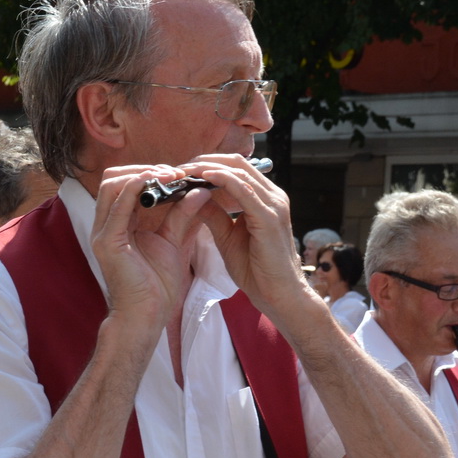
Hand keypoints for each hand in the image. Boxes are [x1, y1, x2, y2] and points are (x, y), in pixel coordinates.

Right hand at [90, 165, 215, 335]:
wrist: (148, 316)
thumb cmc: (157, 286)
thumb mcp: (173, 242)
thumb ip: (182, 215)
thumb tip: (199, 191)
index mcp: (118, 224)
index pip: (123, 184)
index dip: (148, 172)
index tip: (177, 174)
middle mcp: (106, 224)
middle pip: (113, 178)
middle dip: (145, 168)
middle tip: (175, 172)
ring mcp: (103, 232)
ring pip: (112, 183)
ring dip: (143, 173)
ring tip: (170, 176)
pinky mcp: (109, 242)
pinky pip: (119, 203)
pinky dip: (138, 187)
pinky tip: (161, 183)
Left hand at [177, 155, 314, 317]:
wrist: (279, 296)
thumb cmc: (257, 270)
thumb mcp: (227, 237)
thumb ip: (214, 215)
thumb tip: (194, 196)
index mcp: (265, 198)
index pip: (235, 167)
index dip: (208, 163)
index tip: (182, 169)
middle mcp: (273, 195)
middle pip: (236, 162)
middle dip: (204, 161)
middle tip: (177, 167)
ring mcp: (274, 204)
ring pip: (238, 170)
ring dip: (207, 167)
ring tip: (183, 170)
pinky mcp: (269, 217)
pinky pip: (242, 189)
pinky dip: (221, 179)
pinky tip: (202, 178)